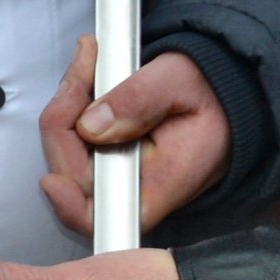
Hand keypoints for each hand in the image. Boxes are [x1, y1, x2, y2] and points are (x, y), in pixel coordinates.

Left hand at [38, 38, 228, 233]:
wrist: (227, 91)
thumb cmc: (215, 95)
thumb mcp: (180, 81)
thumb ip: (138, 100)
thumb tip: (92, 125)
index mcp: (159, 186)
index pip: (104, 216)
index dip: (69, 204)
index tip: (52, 181)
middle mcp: (132, 188)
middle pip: (70, 174)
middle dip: (65, 116)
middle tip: (84, 69)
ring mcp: (116, 175)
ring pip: (65, 150)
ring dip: (68, 103)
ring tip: (93, 63)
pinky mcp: (105, 158)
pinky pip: (72, 138)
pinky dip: (73, 104)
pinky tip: (90, 76)